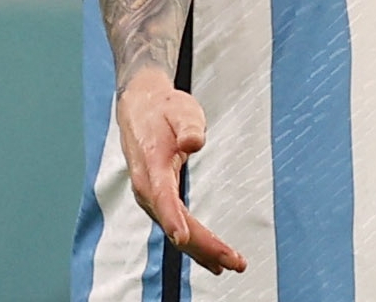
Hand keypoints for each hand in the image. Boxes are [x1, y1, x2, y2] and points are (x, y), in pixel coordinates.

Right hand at [117, 69, 247, 274]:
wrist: (140, 109)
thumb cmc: (164, 109)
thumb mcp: (181, 109)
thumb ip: (188, 125)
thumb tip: (195, 141)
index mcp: (152, 167)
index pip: (161, 196)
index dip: (171, 218)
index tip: (182, 237)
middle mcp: (147, 188)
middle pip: (175, 223)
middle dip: (203, 245)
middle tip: (235, 262)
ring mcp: (151, 197)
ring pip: (176, 230)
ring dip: (202, 250)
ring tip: (230, 266)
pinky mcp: (158, 200)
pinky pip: (177, 226)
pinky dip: (194, 243)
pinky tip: (211, 259)